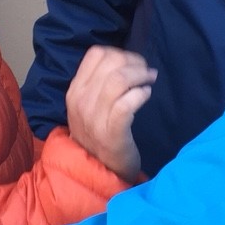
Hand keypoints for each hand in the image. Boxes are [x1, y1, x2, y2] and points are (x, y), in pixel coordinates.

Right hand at [66, 45, 155, 180]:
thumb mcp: (88, 107)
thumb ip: (97, 84)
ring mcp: (94, 118)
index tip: (132, 64)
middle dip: (135, 62)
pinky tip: (146, 96)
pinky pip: (127, 103)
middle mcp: (81, 101)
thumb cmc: (98, 135)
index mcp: (74, 91)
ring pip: (119, 80)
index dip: (119, 53)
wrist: (98, 171)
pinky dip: (140, 94)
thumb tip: (124, 61)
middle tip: (146, 72)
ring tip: (150, 81)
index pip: (95, 54)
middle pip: (111, 63)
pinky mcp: (112, 133)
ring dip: (140, 75)